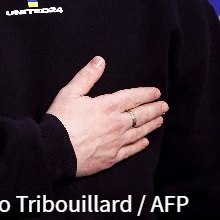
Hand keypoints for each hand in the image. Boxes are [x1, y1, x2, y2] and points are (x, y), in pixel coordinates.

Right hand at [46, 56, 167, 176]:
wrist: (54, 149)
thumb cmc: (60, 120)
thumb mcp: (70, 92)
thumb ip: (87, 76)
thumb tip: (100, 61)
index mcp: (107, 106)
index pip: (133, 97)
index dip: (146, 94)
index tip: (156, 92)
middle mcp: (117, 124)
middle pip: (141, 115)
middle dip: (154, 109)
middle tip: (164, 106)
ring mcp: (116, 142)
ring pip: (139, 132)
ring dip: (151, 125)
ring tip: (159, 121)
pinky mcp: (112, 157)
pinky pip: (131, 150)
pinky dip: (139, 145)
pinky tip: (144, 142)